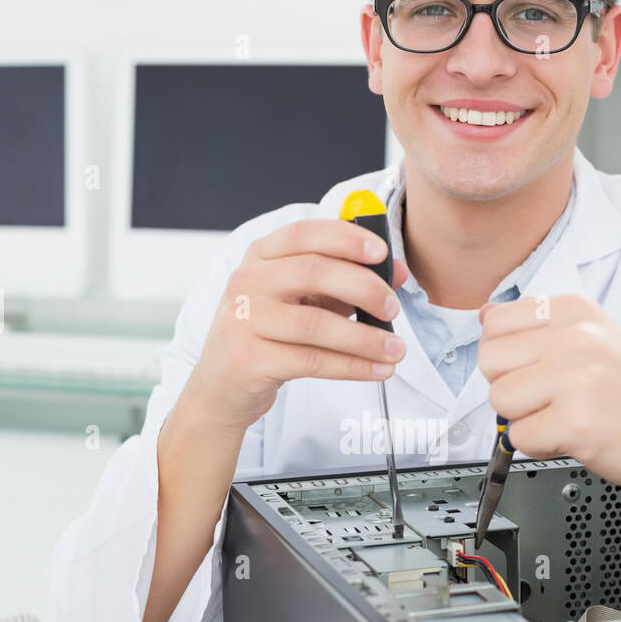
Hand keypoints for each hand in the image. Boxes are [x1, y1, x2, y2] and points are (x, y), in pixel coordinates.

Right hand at [185, 218, 408, 434]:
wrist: (222, 387)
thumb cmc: (267, 336)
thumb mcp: (304, 301)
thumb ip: (347, 282)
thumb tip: (398, 271)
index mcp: (261, 257)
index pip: (304, 234)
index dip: (345, 238)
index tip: (381, 253)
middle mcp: (247, 282)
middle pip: (312, 272)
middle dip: (363, 287)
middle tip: (392, 308)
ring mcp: (243, 321)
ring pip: (314, 323)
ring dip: (364, 337)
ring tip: (396, 349)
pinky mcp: (248, 359)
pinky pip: (311, 361)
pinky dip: (352, 366)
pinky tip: (378, 369)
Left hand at [477, 293, 620, 487]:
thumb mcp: (589, 336)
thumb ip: (534, 327)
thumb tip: (484, 317)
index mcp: (573, 311)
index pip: (495, 323)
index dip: (507, 357)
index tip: (537, 369)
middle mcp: (574, 337)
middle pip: (489, 362)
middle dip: (511, 389)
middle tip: (550, 398)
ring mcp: (575, 377)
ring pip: (500, 401)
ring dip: (525, 419)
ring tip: (563, 417)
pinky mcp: (576, 421)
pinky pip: (520, 438)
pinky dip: (540, 446)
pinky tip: (572, 436)